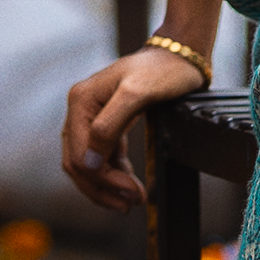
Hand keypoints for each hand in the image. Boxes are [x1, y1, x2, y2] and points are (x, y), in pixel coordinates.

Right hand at [62, 43, 207, 211]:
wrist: (180, 56)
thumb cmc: (163, 70)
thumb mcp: (137, 94)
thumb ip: (108, 126)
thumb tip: (88, 162)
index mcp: (81, 101)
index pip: (79, 155)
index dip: (102, 180)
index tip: (129, 193)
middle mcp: (80, 109)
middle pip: (79, 163)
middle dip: (102, 188)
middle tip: (130, 204)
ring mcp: (92, 116)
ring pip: (88, 163)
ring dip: (106, 185)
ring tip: (131, 200)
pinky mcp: (107, 122)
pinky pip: (102, 155)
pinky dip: (113, 172)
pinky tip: (128, 183)